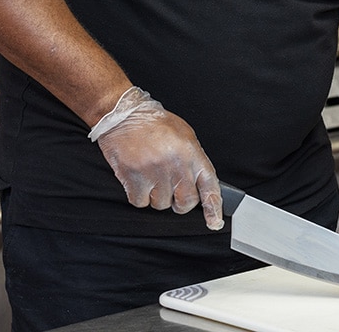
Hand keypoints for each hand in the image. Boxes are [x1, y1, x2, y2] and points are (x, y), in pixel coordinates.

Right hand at [89, 87, 223, 228]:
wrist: (124, 115)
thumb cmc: (154, 123)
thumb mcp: (184, 134)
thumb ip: (194, 159)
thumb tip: (199, 184)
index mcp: (192, 153)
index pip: (209, 186)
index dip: (213, 207)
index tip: (214, 222)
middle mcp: (176, 165)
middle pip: (185, 202)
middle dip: (180, 202)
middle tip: (173, 191)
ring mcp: (154, 173)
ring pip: (161, 204)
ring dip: (157, 196)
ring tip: (152, 175)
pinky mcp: (134, 179)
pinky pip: (140, 202)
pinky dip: (139, 195)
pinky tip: (139, 179)